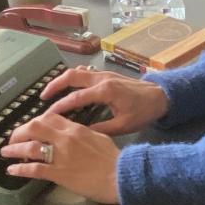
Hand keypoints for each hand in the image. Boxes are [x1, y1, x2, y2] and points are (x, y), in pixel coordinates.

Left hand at [1, 110, 122, 203]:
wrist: (121, 176)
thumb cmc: (114, 159)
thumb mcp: (100, 138)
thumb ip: (84, 134)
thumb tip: (75, 133)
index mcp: (75, 128)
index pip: (49, 117)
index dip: (36, 121)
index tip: (31, 127)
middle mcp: (65, 139)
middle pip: (34, 127)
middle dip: (20, 132)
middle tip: (13, 138)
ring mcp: (60, 156)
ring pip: (30, 147)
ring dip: (14, 149)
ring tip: (5, 152)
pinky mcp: (59, 173)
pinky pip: (34, 169)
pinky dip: (20, 169)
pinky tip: (12, 170)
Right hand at [38, 67, 169, 134]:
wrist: (162, 96)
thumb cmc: (144, 111)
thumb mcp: (123, 126)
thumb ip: (101, 129)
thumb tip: (81, 133)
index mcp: (105, 91)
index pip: (75, 98)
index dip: (59, 106)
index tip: (47, 115)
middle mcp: (102, 78)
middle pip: (71, 76)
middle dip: (54, 85)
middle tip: (42, 97)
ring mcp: (104, 74)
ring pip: (77, 72)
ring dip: (62, 80)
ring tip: (51, 91)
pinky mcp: (107, 74)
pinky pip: (85, 72)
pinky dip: (74, 78)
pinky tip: (69, 86)